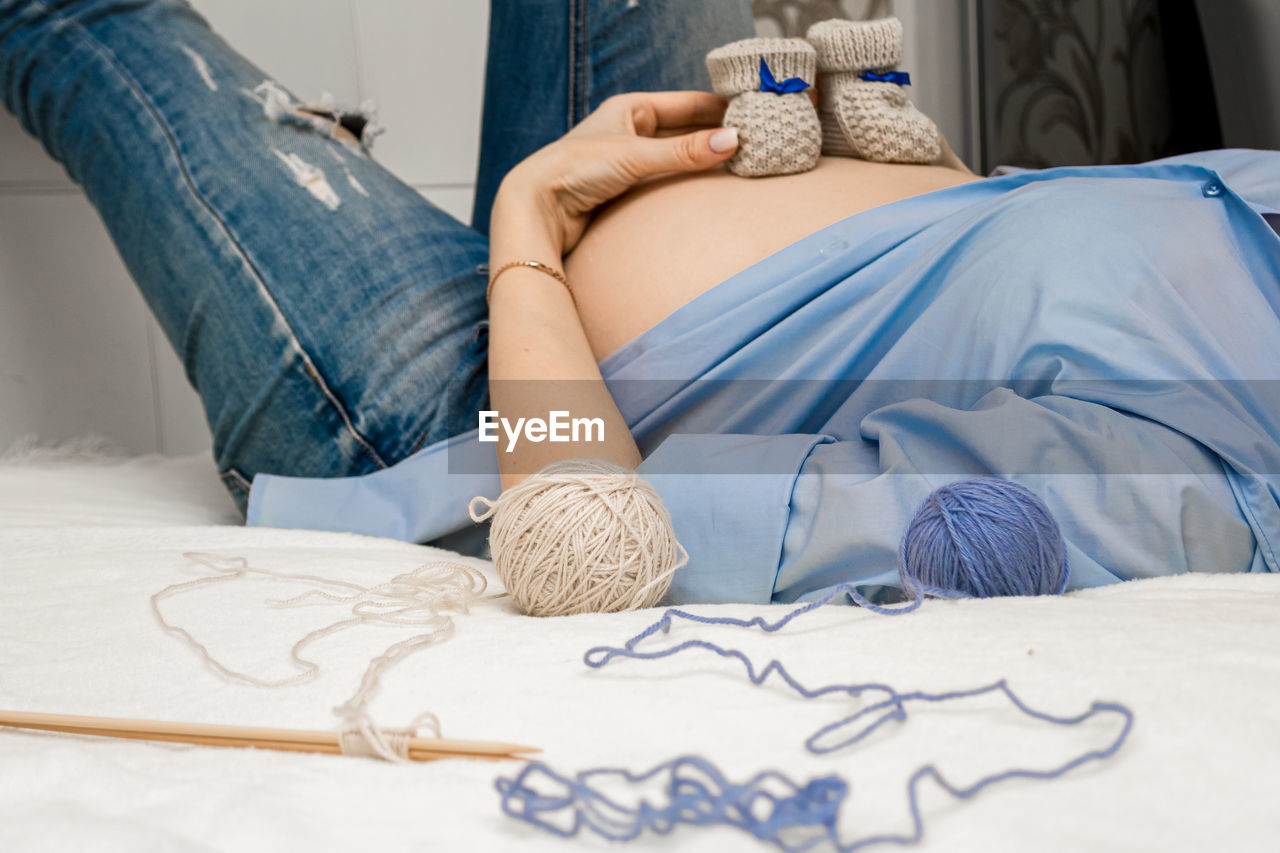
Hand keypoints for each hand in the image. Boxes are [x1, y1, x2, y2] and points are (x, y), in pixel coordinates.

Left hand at [492, 91, 739, 255]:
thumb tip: (732, 142)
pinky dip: (688, 181)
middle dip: (717, 136)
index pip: (688, 103)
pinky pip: (667, 180)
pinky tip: (708, 188)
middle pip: (686, 130)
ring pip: (678, 156)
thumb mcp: (634, 156)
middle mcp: (631, 131)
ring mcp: (630, 160)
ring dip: (704, 160)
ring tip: (740, 165)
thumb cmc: (574, 170)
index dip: (720, 108)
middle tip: (755, 143)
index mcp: (631, 109)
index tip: (753, 115)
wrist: (538, 208)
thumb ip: (683, 152)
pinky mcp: (626, 188)